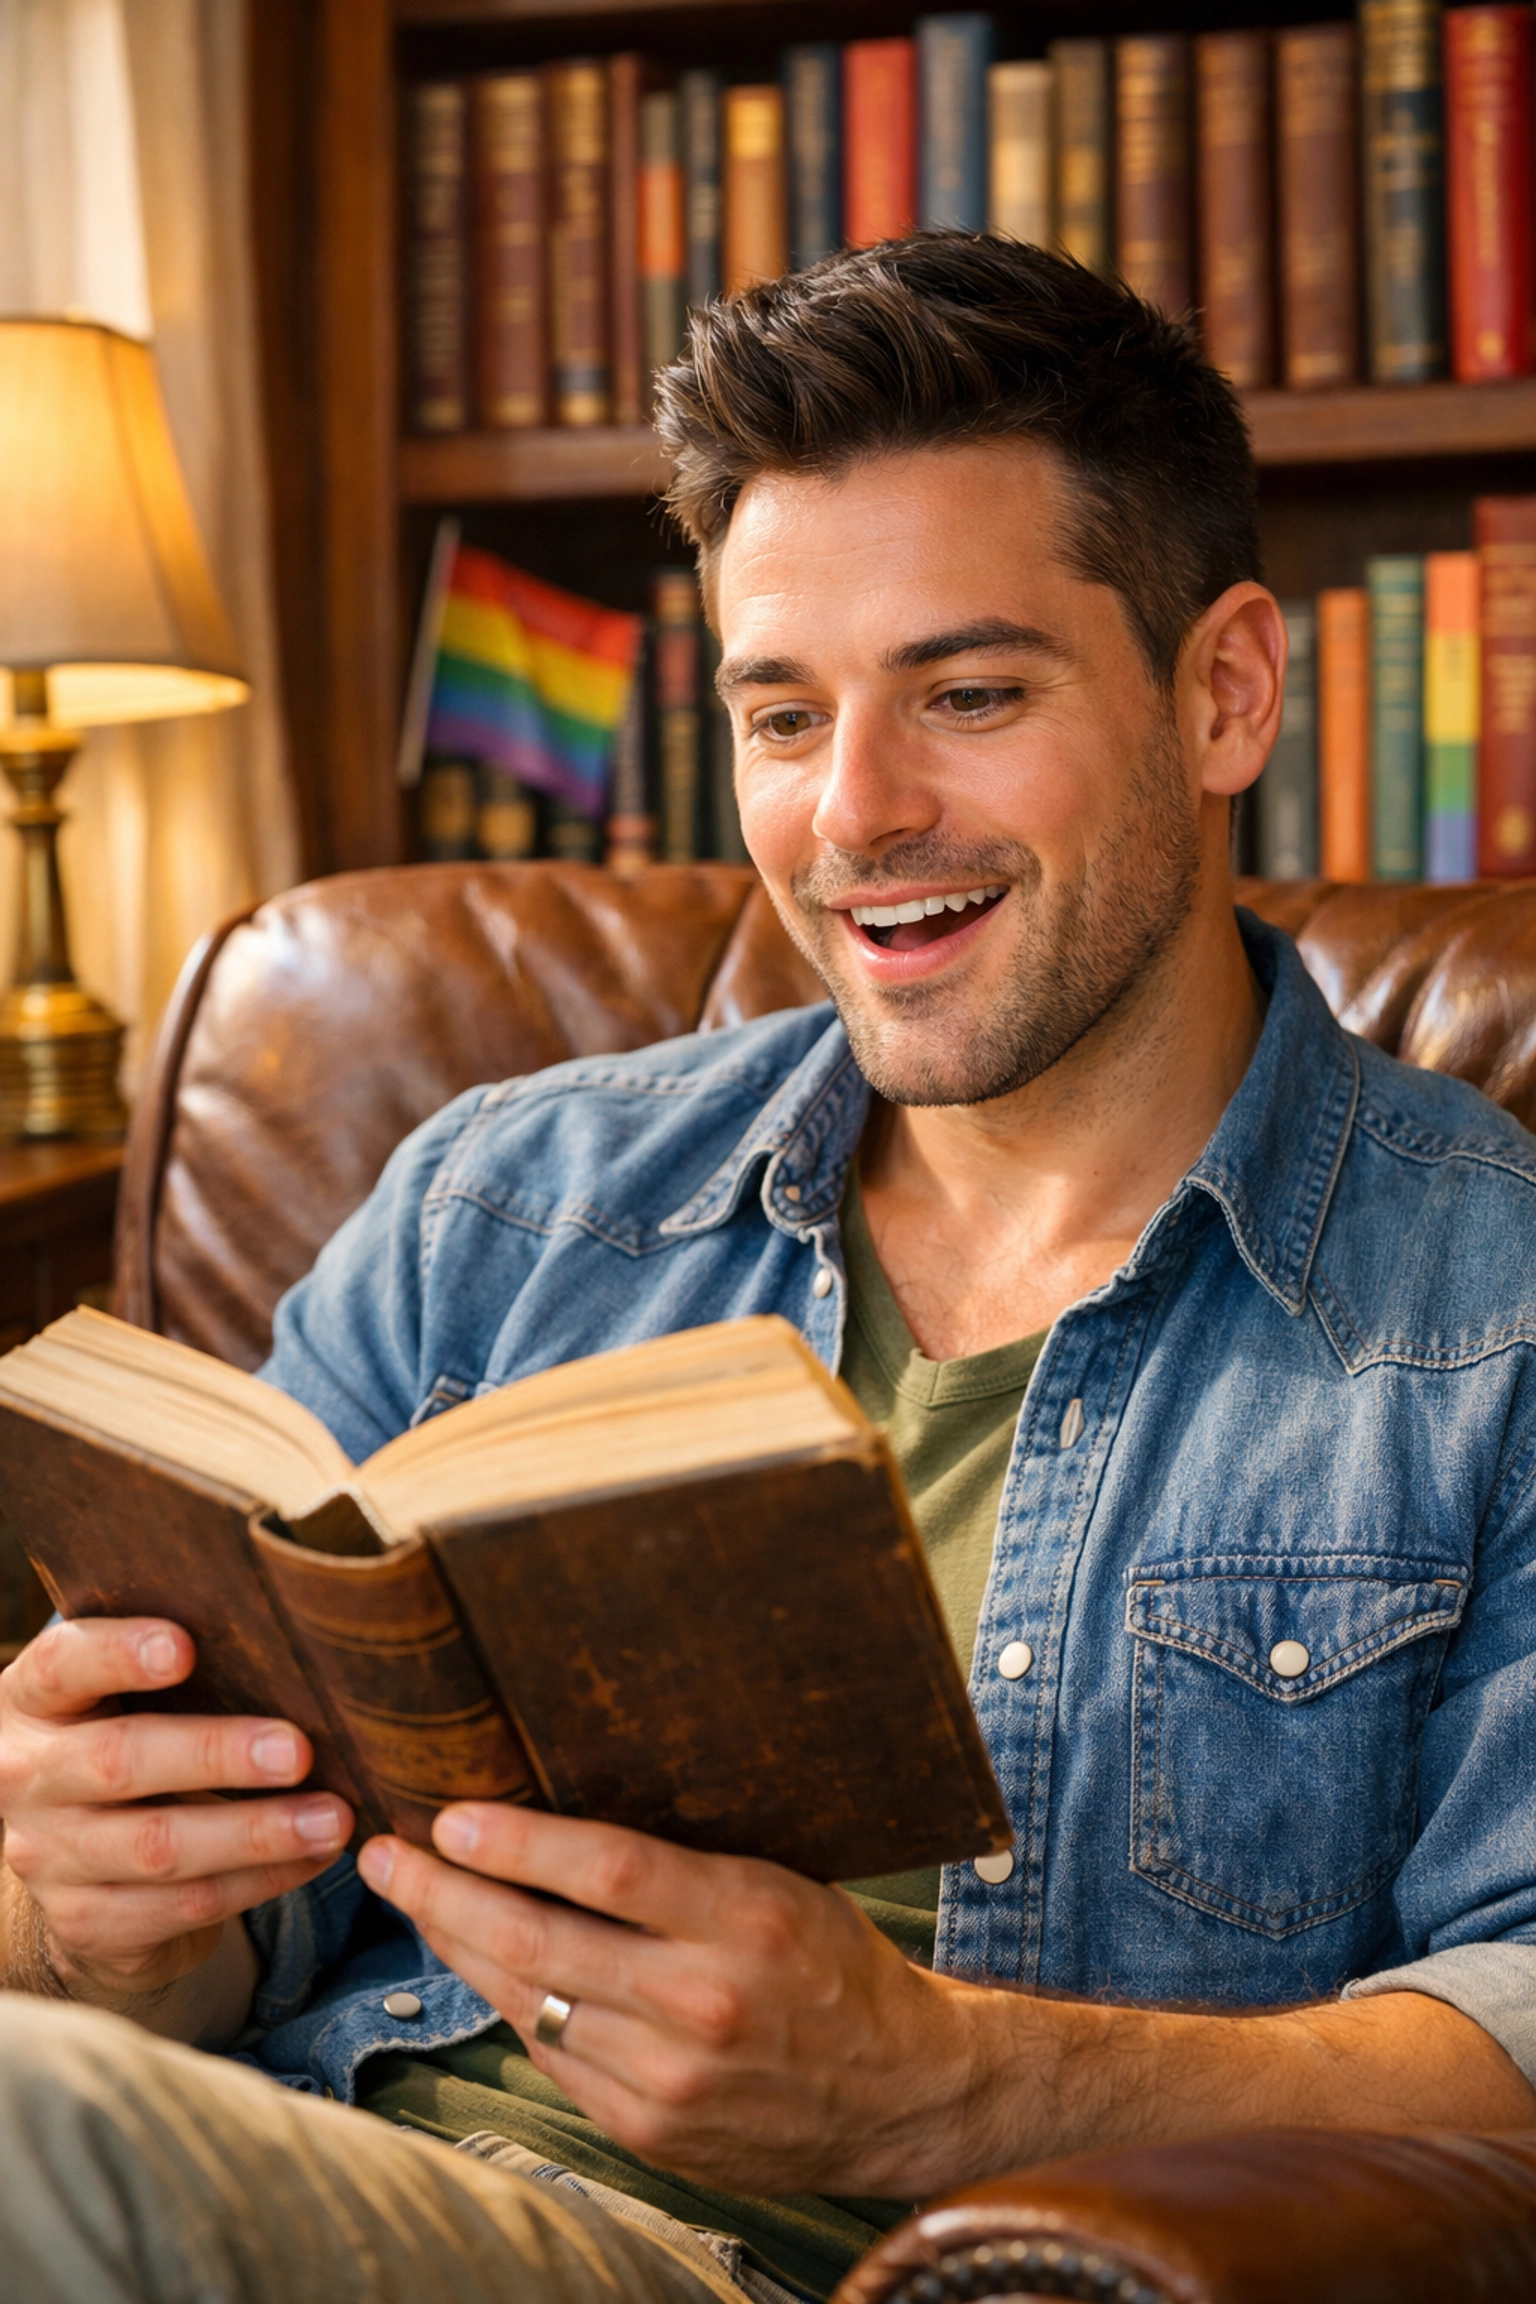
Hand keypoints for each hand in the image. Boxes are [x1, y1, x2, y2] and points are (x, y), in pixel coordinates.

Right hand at [0, 1616, 352, 2004]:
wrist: (74, 1855)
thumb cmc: (127, 1734)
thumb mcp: (122, 1695)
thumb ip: (178, 1668)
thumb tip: (292, 1646)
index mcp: (33, 1701)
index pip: (63, 1665)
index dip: (118, 1654)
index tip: (185, 1648)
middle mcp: (25, 1778)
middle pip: (118, 1761)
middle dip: (215, 1754)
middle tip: (299, 1750)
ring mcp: (48, 1857)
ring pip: (158, 1848)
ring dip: (257, 1834)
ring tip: (333, 1818)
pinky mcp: (86, 1921)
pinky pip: (184, 1904)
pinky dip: (260, 1881)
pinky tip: (314, 1857)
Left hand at [357, 1805, 998, 2197]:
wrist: (898, 2090)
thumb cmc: (832, 1962)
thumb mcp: (779, 1882)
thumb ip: (680, 1867)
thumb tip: (561, 1818)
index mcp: (746, 1919)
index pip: (607, 1870)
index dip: (518, 1841)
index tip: (449, 1813)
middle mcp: (703, 2003)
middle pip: (540, 1941)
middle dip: (444, 1893)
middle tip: (384, 1855)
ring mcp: (670, 2079)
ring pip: (530, 2002)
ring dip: (456, 1949)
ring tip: (412, 1899)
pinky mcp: (648, 2133)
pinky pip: (554, 2056)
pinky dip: (512, 2005)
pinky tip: (483, 1967)